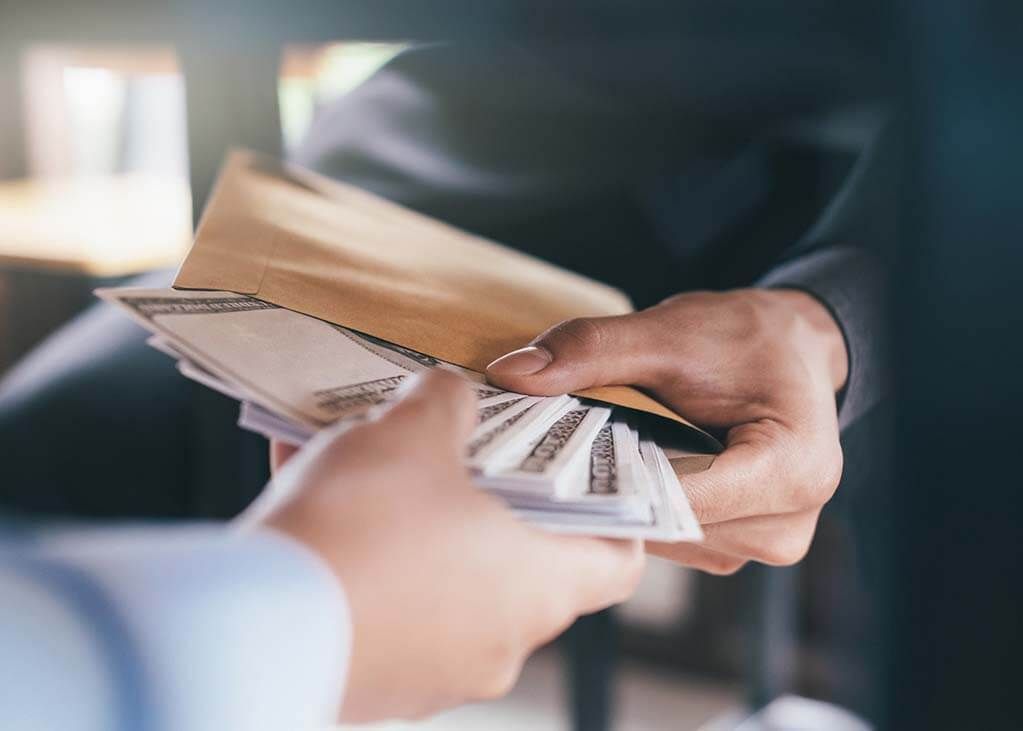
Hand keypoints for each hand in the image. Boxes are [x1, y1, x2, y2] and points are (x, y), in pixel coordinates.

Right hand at [248, 370, 643, 721]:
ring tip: (357, 454)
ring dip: (410, 516)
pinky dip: (364, 551)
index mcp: (538, 584)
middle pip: (517, 557)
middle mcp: (500, 640)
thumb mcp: (411, 435)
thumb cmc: (362, 527)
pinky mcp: (375, 680)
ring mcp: (437, 671)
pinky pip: (384, 600)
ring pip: (440, 575)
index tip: (584, 475)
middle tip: (452, 448)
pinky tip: (309, 490)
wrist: (249, 630)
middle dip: (482, 495)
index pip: (615, 559)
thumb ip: (446, 403)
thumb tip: (451, 395)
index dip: (609, 513)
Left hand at [486, 288, 847, 574]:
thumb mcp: (668, 331)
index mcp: (791, 470)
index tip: (544, 459)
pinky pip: (672, 536)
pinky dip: (643, 501)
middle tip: (557, 444)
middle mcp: (785, 524)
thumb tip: (511, 373)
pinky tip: (627, 463)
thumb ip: (592, 350)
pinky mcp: (737, 545)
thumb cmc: (745, 337)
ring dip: (625, 495)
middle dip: (611, 485)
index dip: (608, 479)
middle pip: (668, 523)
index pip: (678, 499)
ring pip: (663, 536)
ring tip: (601, 445)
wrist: (792, 348)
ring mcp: (762, 543)